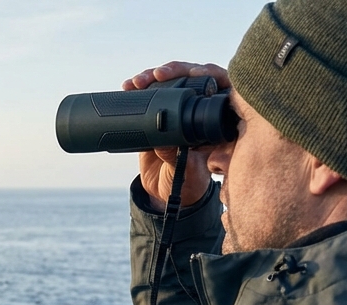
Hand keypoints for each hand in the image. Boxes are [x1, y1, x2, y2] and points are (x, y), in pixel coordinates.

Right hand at [122, 61, 229, 207]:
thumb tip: (162, 141)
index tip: (193, 72)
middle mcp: (198, 110)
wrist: (169, 191)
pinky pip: (150, 95)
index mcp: (216, 119)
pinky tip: (127, 87)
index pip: (219, 85)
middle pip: (191, 76)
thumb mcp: (186, 172)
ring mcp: (177, 111)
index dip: (208, 73)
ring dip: (152, 77)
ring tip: (137, 81)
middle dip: (173, 70)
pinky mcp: (157, 115)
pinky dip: (138, 89)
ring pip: (169, 82)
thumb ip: (177, 158)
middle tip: (157, 75)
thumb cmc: (188, 182)